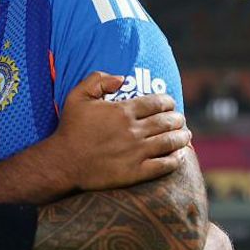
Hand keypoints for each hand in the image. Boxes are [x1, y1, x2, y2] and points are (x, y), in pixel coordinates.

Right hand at [56, 71, 190, 191]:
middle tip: (180, 120)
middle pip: (167, 122)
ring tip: (185, 135)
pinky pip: (164, 165)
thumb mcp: (77, 96)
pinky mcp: (136, 172)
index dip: (168, 102)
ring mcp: (137, 152)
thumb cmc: (70, 128)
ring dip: (182, 137)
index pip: (157, 103)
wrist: (63, 162)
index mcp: (123, 111)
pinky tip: (180, 156)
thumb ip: (98, 80)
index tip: (170, 104)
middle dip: (178, 119)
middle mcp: (134, 131)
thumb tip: (121, 78)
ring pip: (170, 142)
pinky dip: (176, 159)